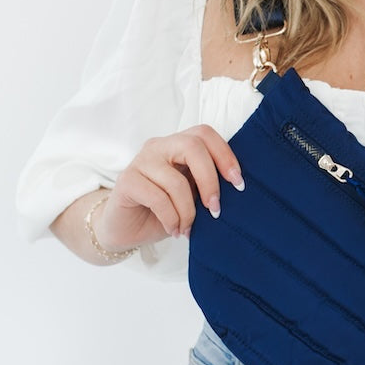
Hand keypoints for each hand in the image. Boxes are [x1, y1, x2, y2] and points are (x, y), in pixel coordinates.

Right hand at [95, 125, 242, 252]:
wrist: (126, 230)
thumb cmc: (164, 210)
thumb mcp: (192, 195)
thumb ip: (206, 184)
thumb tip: (235, 188)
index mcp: (178, 144)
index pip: (205, 134)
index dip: (225, 155)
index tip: (239, 184)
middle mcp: (159, 146)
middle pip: (192, 146)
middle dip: (210, 180)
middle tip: (216, 209)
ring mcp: (140, 161)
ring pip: (176, 180)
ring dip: (188, 210)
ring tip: (189, 229)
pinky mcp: (126, 180)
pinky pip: (157, 198)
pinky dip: (171, 218)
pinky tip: (174, 230)